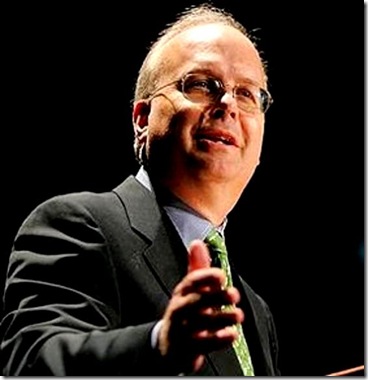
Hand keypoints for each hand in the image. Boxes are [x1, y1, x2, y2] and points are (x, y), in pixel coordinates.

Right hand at [158, 239, 243, 373]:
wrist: (168, 344)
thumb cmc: (184, 311)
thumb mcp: (189, 289)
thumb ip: (197, 267)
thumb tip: (197, 243)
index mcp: (182, 292)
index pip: (191, 281)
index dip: (205, 277)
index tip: (221, 275)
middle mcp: (180, 309)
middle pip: (195, 301)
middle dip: (215, 297)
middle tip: (234, 295)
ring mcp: (182, 329)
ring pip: (200, 323)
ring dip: (221, 318)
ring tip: (238, 314)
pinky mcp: (187, 348)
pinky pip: (202, 344)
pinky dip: (218, 339)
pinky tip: (231, 334)